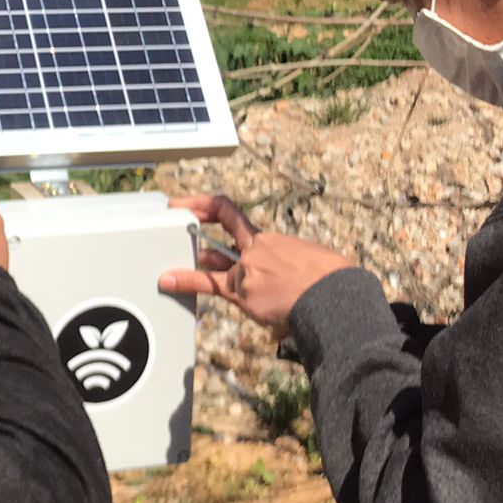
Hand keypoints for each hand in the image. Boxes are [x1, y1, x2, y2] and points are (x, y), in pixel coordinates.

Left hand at [159, 193, 354, 337]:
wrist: (334, 297)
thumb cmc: (333, 281)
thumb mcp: (312, 260)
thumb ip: (294, 263)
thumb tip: (299, 275)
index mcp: (270, 241)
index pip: (233, 216)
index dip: (208, 207)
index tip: (190, 204)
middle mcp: (253, 253)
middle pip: (216, 242)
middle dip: (197, 234)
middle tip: (176, 225)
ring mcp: (246, 272)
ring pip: (215, 268)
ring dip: (202, 268)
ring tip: (173, 270)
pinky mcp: (243, 294)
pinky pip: (208, 285)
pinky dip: (186, 281)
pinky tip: (168, 280)